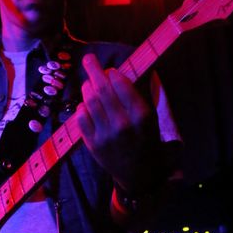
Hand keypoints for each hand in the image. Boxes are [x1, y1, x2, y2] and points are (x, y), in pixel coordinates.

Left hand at [75, 53, 158, 190]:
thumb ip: (139, 96)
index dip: (113, 74)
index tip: (110, 70)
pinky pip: (81, 119)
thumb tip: (121, 72)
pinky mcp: (93, 145)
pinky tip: (86, 105)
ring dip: (87, 88)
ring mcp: (105, 135)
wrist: (139, 174)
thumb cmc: (146, 140)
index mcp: (141, 116)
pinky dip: (81, 108)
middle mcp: (123, 125)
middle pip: (102, 90)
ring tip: (88, 83)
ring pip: (89, 102)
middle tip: (88, 59)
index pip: (121, 86)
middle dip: (94, 71)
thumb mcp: (152, 119)